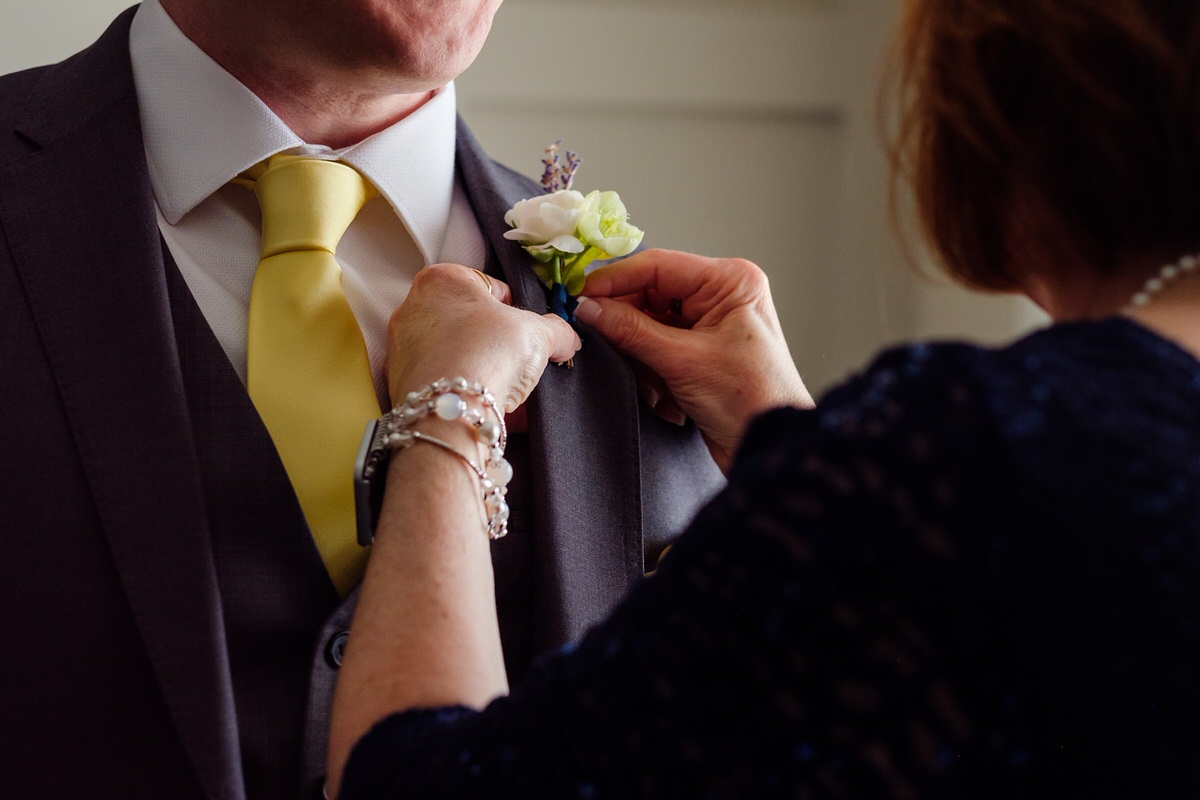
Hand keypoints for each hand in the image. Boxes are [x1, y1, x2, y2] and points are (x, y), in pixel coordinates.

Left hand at [386, 264, 580, 412]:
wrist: (450, 413)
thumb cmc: (489, 353)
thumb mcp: (538, 334)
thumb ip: (557, 330)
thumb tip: (567, 338)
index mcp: (443, 280)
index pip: (488, 285)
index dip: (516, 309)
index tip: (528, 331)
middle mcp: (413, 307)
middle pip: (468, 323)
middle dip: (497, 344)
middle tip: (520, 363)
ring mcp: (402, 348)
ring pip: (456, 355)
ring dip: (484, 371)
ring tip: (509, 391)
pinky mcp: (400, 384)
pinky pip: (443, 384)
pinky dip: (467, 395)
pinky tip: (494, 411)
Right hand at [576, 249, 811, 471]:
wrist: (769, 447)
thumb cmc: (750, 400)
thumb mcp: (683, 361)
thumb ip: (631, 330)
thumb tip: (589, 308)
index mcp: (730, 281)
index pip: (658, 266)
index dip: (614, 281)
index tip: (581, 297)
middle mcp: (721, 295)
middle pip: (651, 295)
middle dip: (630, 327)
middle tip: (602, 343)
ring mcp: (711, 323)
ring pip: (650, 324)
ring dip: (643, 356)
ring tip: (656, 386)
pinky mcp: (701, 351)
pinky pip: (659, 347)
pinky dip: (653, 370)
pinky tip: (666, 397)